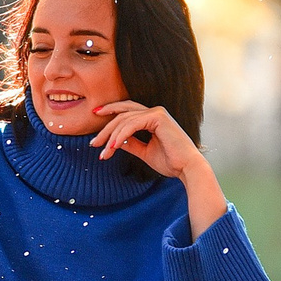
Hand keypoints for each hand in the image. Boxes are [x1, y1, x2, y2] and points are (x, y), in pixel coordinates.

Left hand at [92, 98, 228, 234]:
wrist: (187, 168)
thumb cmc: (170, 162)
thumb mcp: (145, 152)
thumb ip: (131, 144)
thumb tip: (114, 142)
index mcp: (153, 118)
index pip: (126, 112)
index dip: (110, 114)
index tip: (94, 122)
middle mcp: (155, 112)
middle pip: (122, 114)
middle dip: (105, 128)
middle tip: (93, 143)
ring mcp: (157, 113)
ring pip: (124, 119)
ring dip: (110, 136)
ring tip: (102, 151)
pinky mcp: (158, 117)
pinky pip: (132, 124)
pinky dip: (120, 136)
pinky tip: (112, 147)